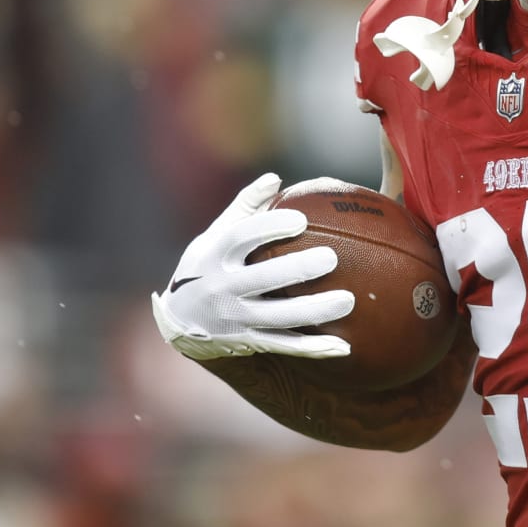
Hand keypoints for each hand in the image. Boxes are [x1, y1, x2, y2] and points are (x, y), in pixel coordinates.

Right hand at [150, 173, 354, 360]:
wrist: (179, 320)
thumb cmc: (207, 265)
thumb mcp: (214, 234)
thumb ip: (245, 205)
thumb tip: (276, 178)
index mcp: (214, 255)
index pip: (240, 238)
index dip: (269, 228)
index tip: (300, 219)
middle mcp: (221, 288)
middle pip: (262, 279)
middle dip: (297, 270)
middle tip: (332, 258)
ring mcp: (235, 319)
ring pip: (278, 317)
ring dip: (313, 311)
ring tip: (348, 301)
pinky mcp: (249, 342)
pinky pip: (285, 346)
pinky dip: (313, 348)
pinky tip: (343, 346)